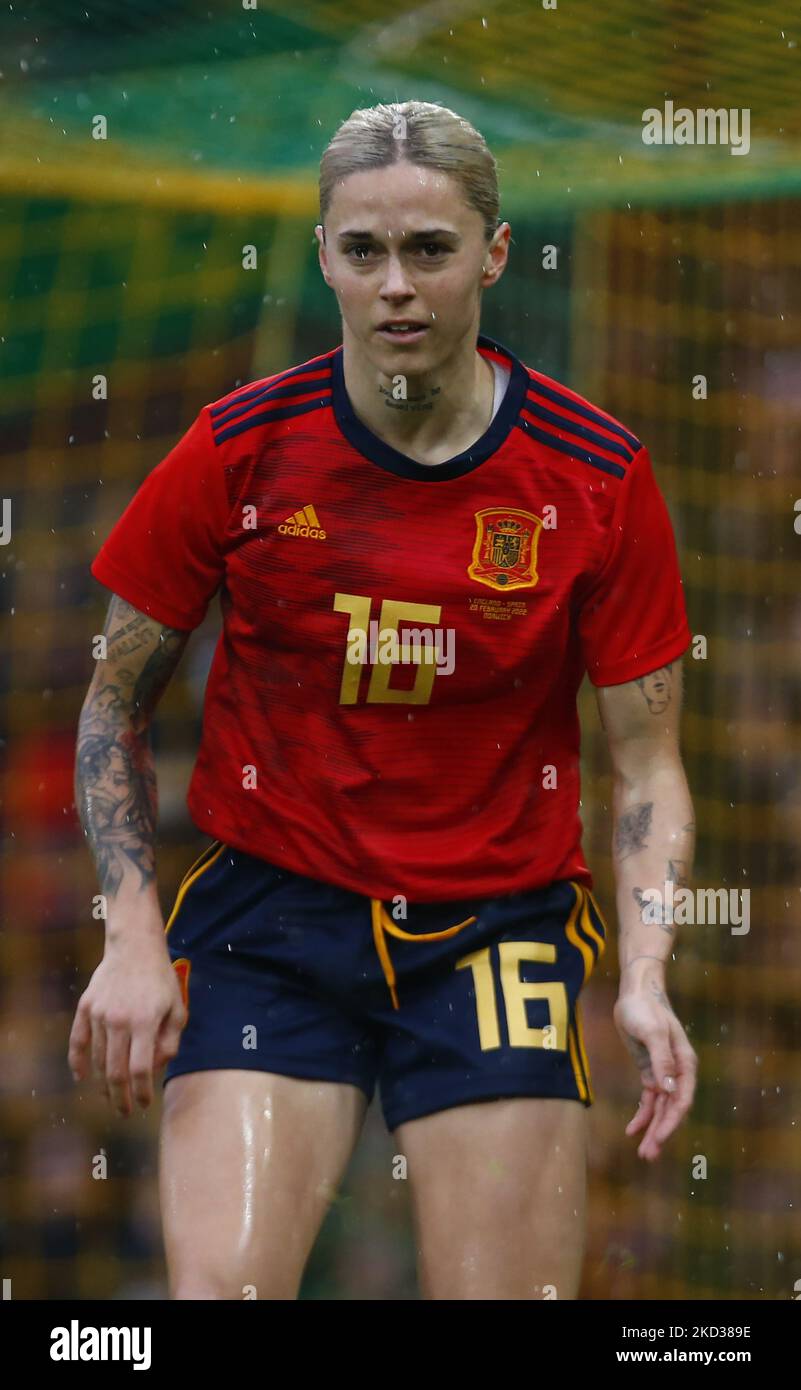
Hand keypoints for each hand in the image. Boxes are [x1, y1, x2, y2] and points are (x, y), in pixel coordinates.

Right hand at [68, 925, 186, 1117]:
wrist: (134, 947)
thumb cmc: (160, 980)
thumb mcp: (177, 1008)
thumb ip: (170, 1041)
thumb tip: (156, 1069)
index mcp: (146, 1021)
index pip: (140, 1069)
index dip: (142, 1092)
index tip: (146, 1104)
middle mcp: (120, 1020)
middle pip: (115, 1072)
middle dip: (121, 1098)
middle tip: (125, 1112)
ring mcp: (99, 1014)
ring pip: (98, 1059)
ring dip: (104, 1083)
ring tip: (112, 1096)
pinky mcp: (85, 1008)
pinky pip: (77, 1041)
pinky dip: (78, 1061)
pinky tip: (82, 1077)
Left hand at [613, 984, 696, 1160]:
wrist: (636, 992)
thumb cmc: (646, 1008)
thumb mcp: (652, 1031)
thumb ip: (662, 1059)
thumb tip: (669, 1088)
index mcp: (685, 1063)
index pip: (682, 1099)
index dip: (672, 1121)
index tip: (659, 1138)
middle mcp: (678, 1071)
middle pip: (672, 1109)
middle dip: (661, 1133)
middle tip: (648, 1156)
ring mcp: (664, 1072)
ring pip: (660, 1108)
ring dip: (652, 1129)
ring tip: (643, 1152)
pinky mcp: (650, 1070)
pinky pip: (649, 1099)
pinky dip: (642, 1114)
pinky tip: (632, 1130)